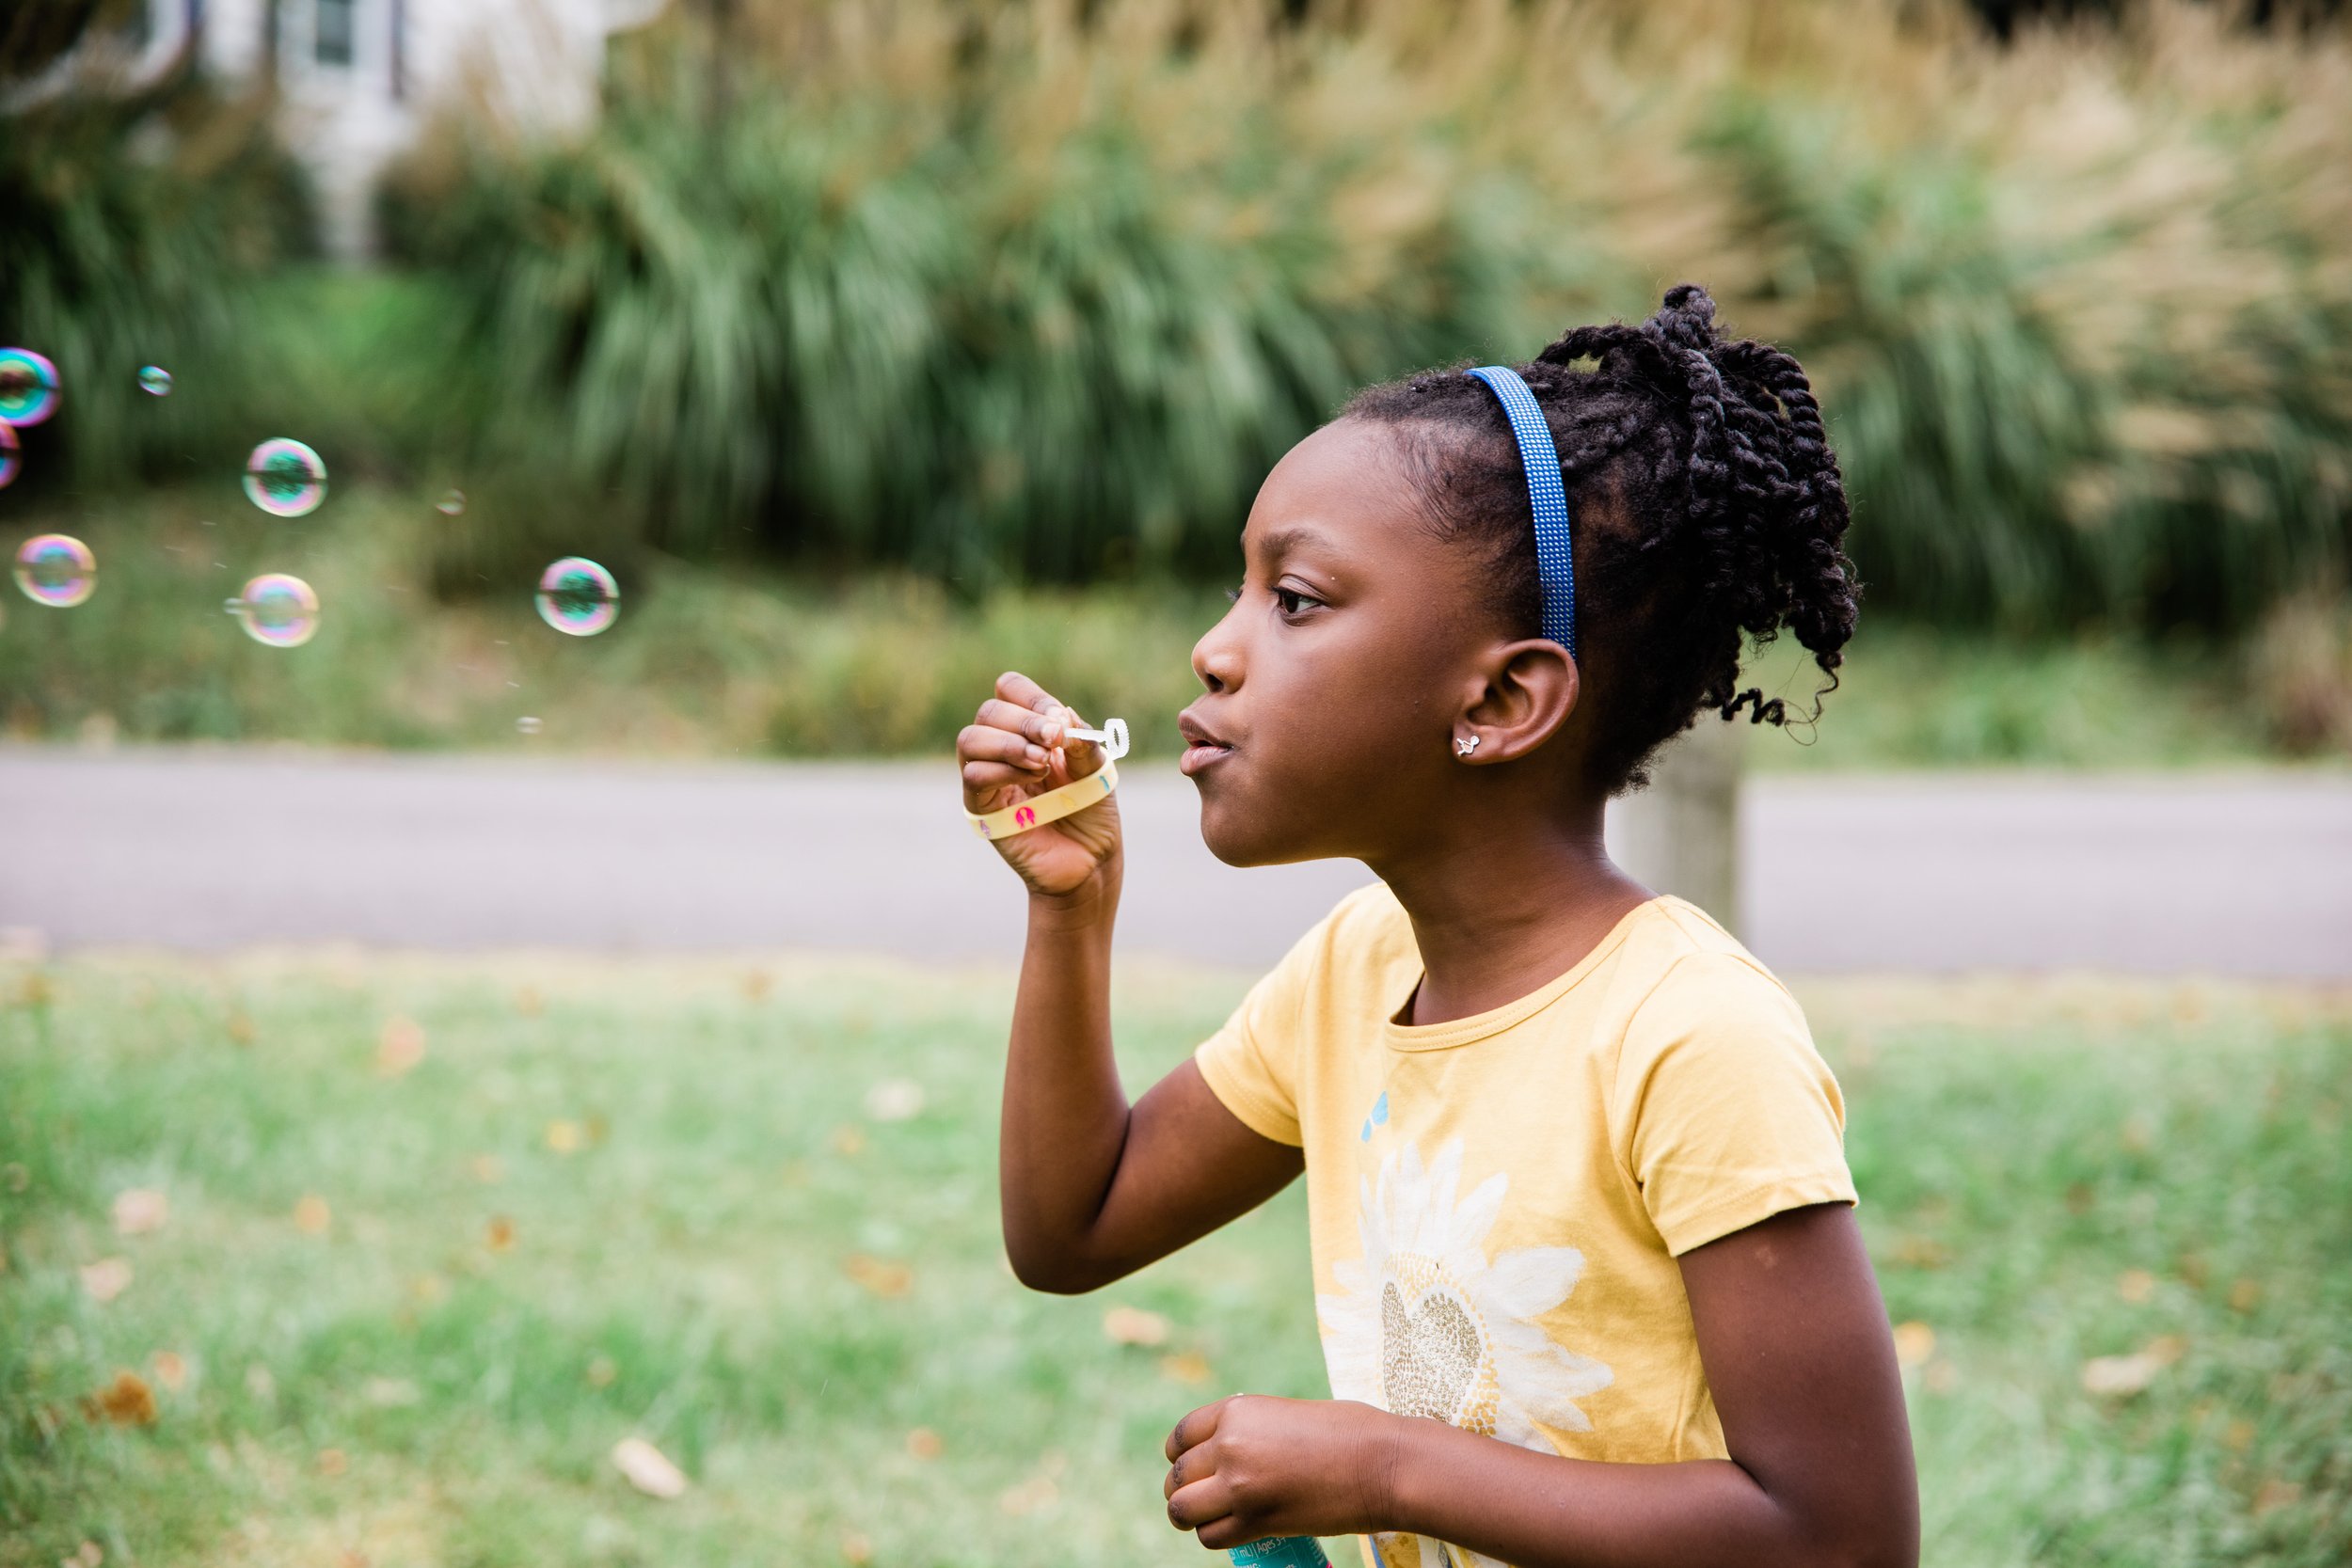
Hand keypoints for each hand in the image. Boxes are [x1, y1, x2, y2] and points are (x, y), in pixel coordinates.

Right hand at [958, 670, 1122, 901]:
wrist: (1091, 861)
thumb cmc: (1092, 811)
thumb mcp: (1095, 766)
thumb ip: (1080, 740)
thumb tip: (1060, 714)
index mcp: (1030, 730)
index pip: (1008, 690)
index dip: (1031, 697)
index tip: (1060, 721)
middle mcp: (1003, 749)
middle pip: (989, 711)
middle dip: (1024, 720)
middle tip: (1054, 741)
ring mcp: (990, 779)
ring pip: (970, 739)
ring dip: (1010, 744)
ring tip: (1042, 763)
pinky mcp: (983, 809)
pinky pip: (974, 776)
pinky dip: (1004, 770)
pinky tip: (1032, 780)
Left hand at [1164, 1394, 1399, 1549]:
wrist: (1382, 1464)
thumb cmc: (1349, 1433)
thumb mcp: (1286, 1413)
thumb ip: (1251, 1430)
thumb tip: (1228, 1451)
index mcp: (1237, 1411)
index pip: (1182, 1436)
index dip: (1178, 1455)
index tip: (1185, 1466)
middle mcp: (1230, 1446)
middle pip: (1177, 1476)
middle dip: (1183, 1488)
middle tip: (1199, 1497)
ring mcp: (1240, 1486)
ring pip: (1183, 1509)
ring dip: (1190, 1515)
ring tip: (1204, 1517)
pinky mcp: (1257, 1522)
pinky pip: (1211, 1536)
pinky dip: (1215, 1536)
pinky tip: (1230, 1530)